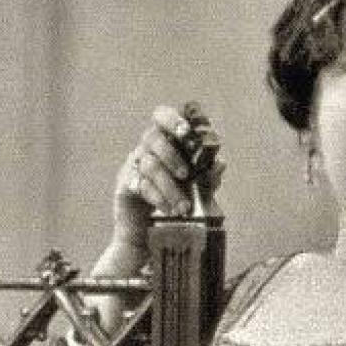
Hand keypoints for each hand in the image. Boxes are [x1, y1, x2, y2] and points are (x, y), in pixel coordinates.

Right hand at [111, 105, 224, 247]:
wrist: (148, 229)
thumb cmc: (176, 197)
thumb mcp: (197, 186)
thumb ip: (208, 175)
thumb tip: (220, 164)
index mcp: (164, 140)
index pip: (161, 116)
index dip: (173, 119)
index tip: (187, 131)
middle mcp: (146, 148)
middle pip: (153, 138)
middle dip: (172, 155)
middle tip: (186, 175)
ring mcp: (133, 166)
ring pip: (150, 166)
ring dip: (170, 186)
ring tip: (185, 206)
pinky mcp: (125, 185)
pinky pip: (140, 186)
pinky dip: (158, 198)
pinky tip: (170, 210)